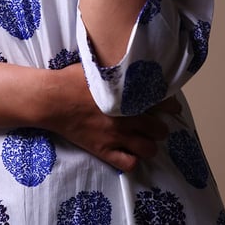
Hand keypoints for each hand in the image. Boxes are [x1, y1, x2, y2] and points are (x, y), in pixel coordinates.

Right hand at [41, 64, 173, 171]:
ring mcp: (116, 136)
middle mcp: (127, 117)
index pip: (160, 102)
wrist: (52, 98)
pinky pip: (127, 163)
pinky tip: (129, 154)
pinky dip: (132, 160)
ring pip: (148, 149)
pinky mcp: (103, 150)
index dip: (169, 105)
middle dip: (160, 127)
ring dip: (149, 145)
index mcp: (127, 96)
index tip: (172, 106)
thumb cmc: (72, 79)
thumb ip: (117, 69)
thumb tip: (128, 61)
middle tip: (158, 125)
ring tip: (146, 141)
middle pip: (158, 128)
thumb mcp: (99, 67)